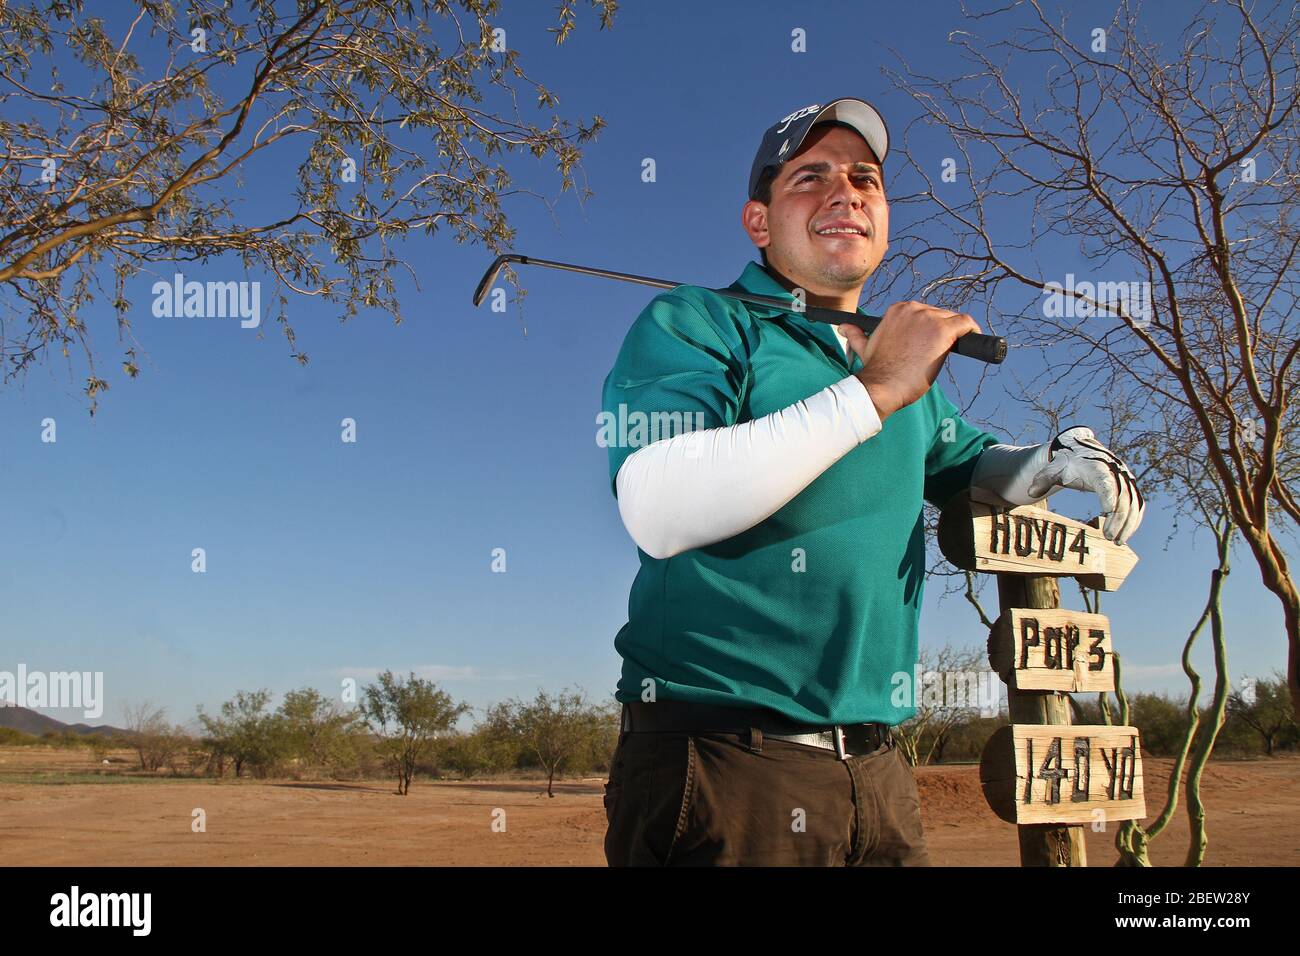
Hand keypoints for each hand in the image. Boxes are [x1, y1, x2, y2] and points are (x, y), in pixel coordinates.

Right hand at [841, 301, 980, 419]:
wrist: (881, 386)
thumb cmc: (875, 371)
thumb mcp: (863, 347)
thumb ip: (856, 334)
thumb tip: (843, 327)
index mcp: (897, 310)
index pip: (924, 313)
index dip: (929, 328)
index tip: (930, 342)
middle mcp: (913, 309)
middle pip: (939, 315)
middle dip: (941, 331)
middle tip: (940, 350)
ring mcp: (929, 319)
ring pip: (952, 320)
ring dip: (955, 334)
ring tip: (953, 350)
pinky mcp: (943, 331)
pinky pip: (965, 324)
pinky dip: (972, 331)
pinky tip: (973, 339)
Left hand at [1027, 426, 1144, 545]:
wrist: (1079, 450)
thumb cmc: (1065, 463)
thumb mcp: (1052, 469)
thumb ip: (1042, 479)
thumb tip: (1030, 492)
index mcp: (1096, 467)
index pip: (1106, 482)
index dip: (1109, 496)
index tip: (1107, 512)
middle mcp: (1115, 471)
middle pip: (1123, 496)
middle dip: (1119, 518)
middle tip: (1110, 537)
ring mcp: (1125, 479)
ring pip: (1134, 502)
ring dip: (1129, 523)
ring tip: (1119, 541)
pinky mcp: (1129, 487)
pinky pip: (1137, 504)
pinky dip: (1135, 520)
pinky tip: (1126, 535)